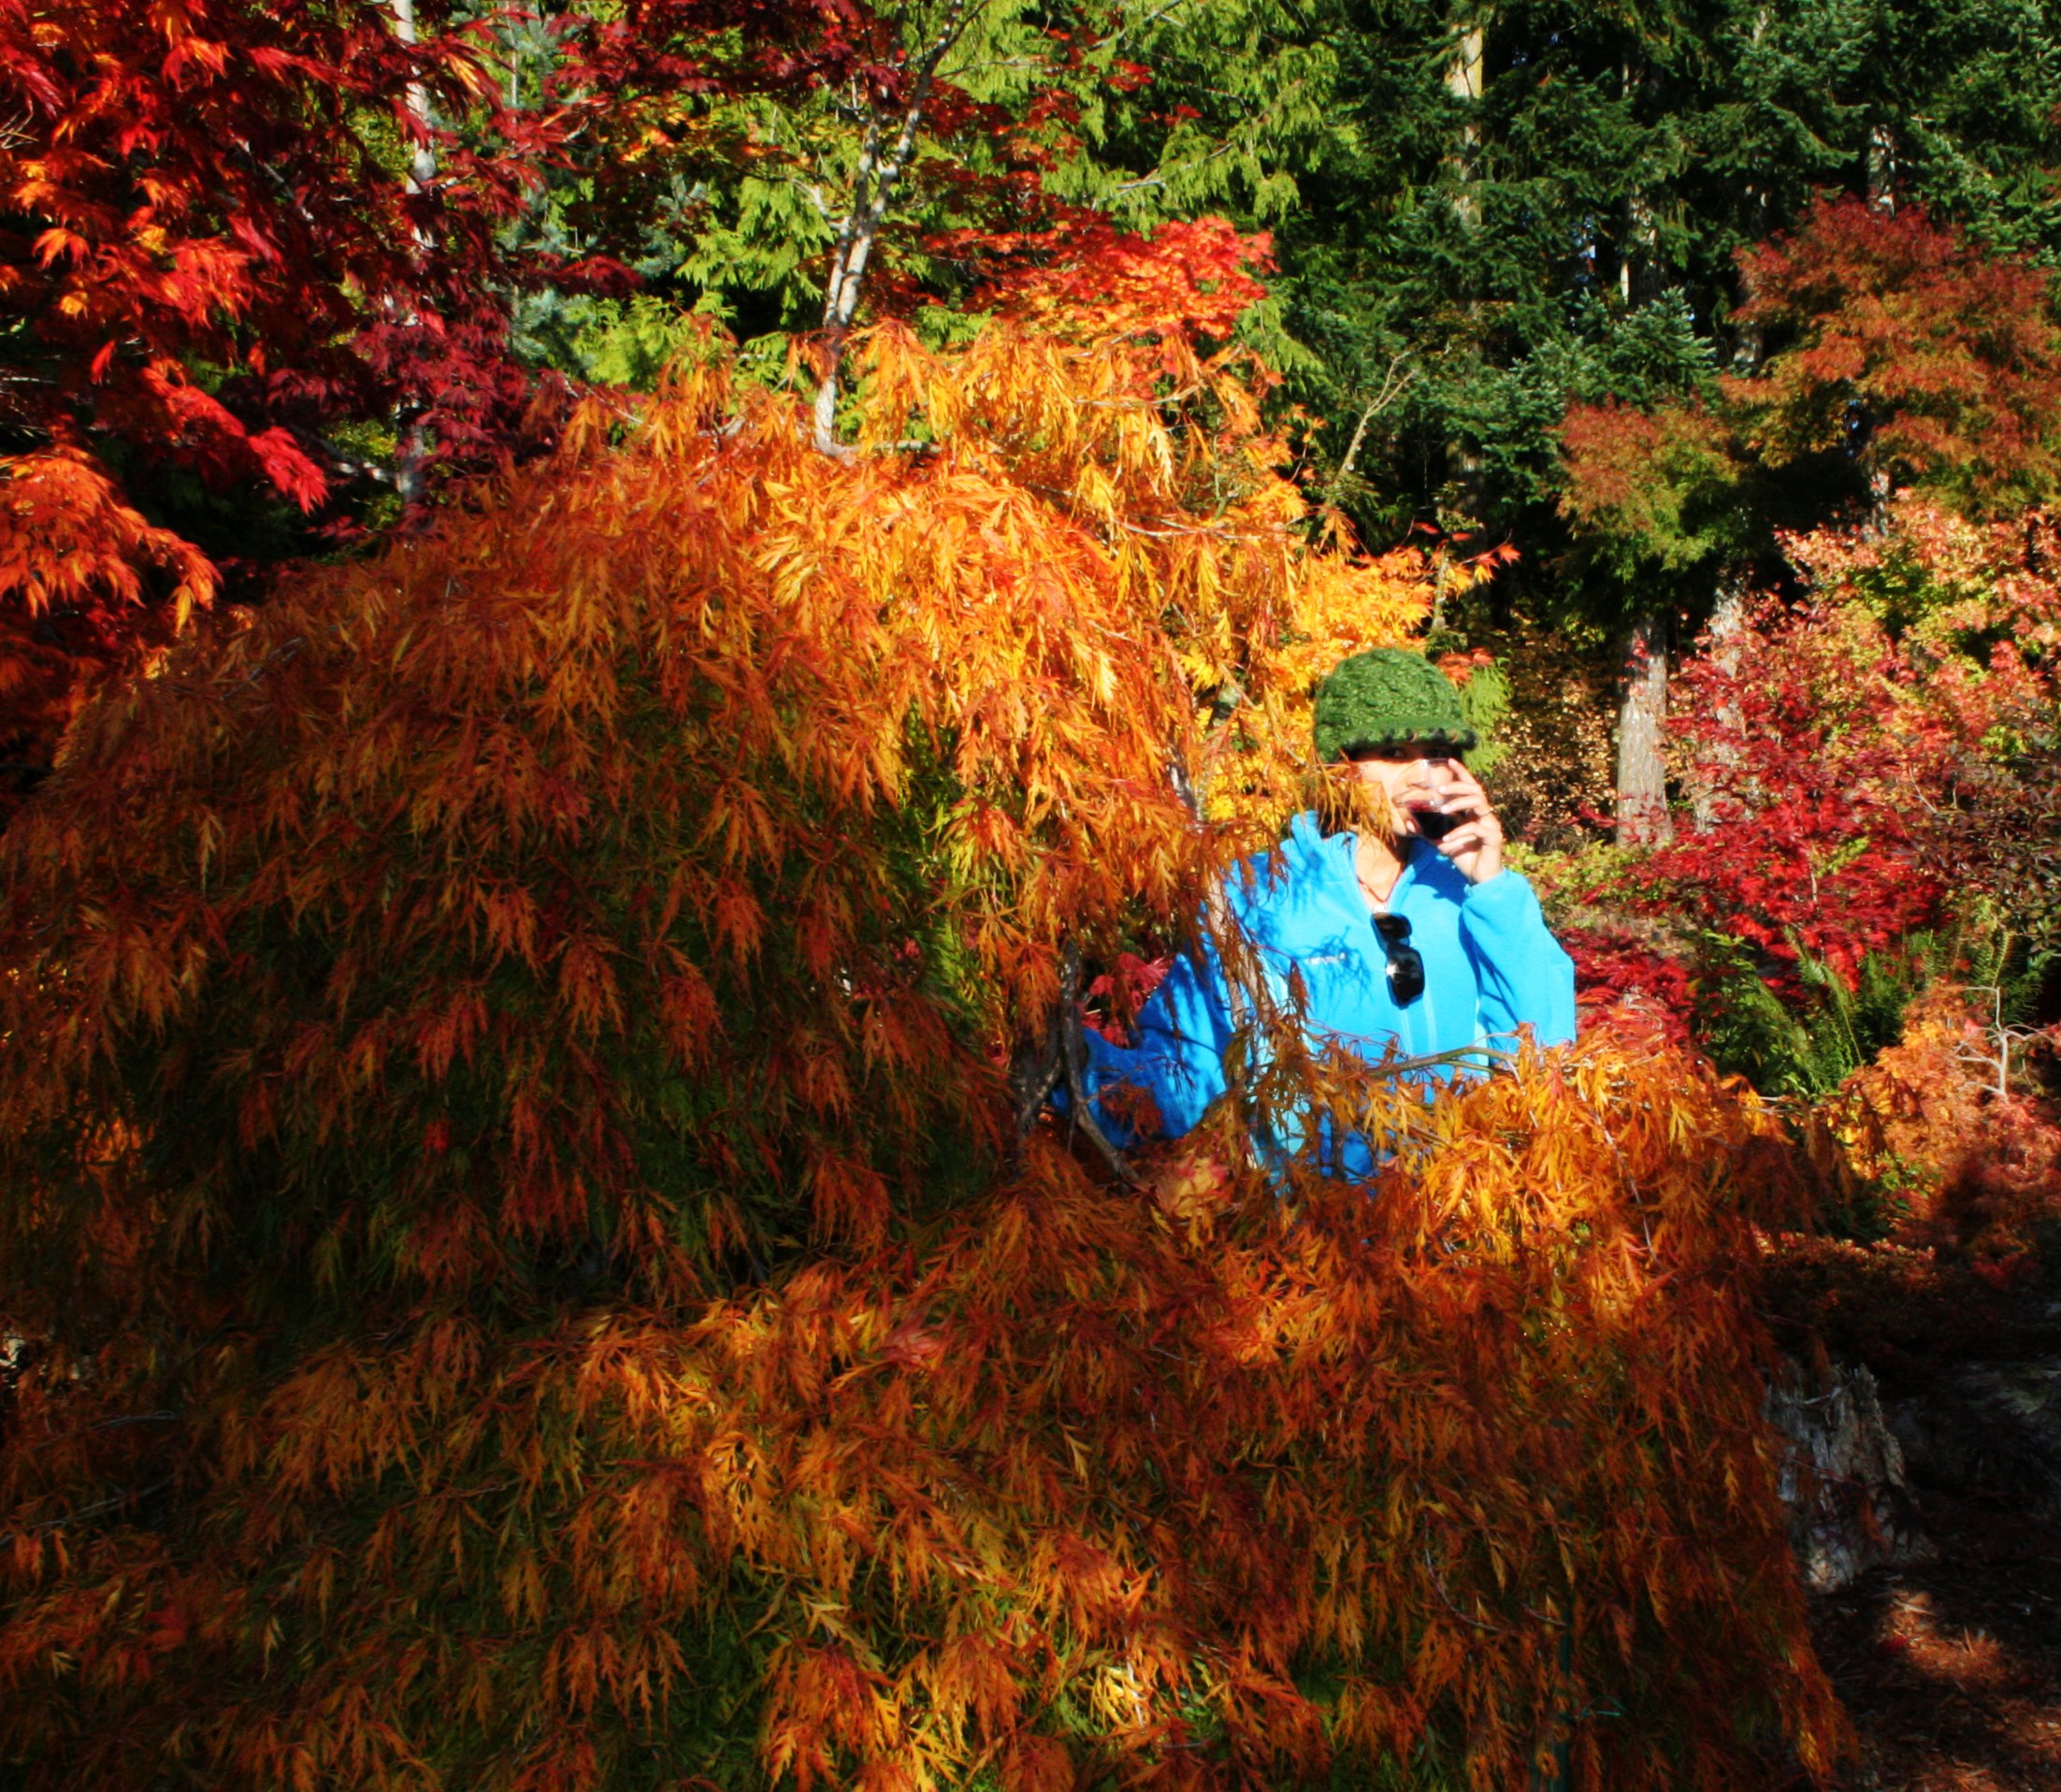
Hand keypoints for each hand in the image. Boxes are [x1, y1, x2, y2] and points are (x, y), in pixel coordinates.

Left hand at [1409, 759, 1503, 884]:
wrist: (1479, 878)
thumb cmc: (1464, 856)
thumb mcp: (1443, 842)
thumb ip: (1430, 832)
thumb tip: (1411, 822)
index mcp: (1473, 813)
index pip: (1469, 787)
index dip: (1461, 773)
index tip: (1449, 760)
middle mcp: (1484, 815)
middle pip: (1475, 790)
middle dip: (1458, 786)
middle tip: (1440, 790)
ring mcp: (1491, 824)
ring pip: (1479, 803)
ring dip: (1459, 804)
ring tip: (1442, 810)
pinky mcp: (1493, 836)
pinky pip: (1476, 829)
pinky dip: (1459, 833)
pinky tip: (1446, 841)